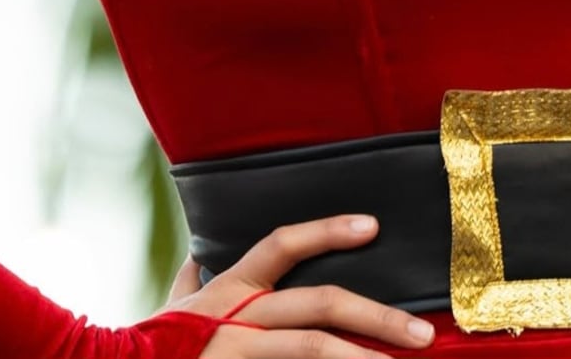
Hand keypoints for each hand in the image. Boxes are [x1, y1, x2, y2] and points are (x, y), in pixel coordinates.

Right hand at [161, 214, 435, 357]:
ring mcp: (236, 349)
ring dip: (362, 358)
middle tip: (422, 334)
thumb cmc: (149, 345)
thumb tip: (198, 258)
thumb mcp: (173, 309)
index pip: (283, 243)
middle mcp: (238, 314)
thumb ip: (191, 284)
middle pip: (320, 303)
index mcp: (230, 287)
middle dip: (376, 316)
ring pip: (312, 346)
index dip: (328, 230)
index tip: (373, 226)